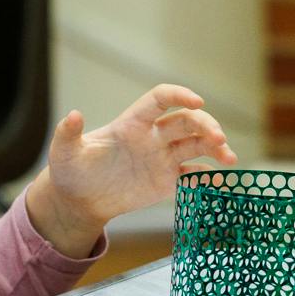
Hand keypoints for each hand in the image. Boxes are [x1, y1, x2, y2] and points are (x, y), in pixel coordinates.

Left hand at [25, 83, 237, 256]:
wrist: (79, 200)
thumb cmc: (70, 171)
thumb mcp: (63, 152)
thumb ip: (68, 133)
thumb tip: (73, 115)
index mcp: (131, 123)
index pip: (160, 100)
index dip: (179, 95)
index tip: (197, 102)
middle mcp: (151, 136)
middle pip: (186, 121)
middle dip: (206, 125)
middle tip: (219, 139)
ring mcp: (161, 157)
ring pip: (196, 145)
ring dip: (215, 148)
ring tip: (230, 160)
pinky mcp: (165, 180)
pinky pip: (191, 174)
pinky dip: (206, 176)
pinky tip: (219, 181)